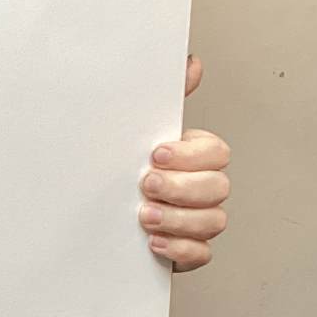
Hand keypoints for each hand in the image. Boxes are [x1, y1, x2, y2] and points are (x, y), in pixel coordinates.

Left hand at [140, 54, 229, 272]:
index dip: (191, 154)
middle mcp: (203, 188)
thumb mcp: (139, 130)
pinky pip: (201, 254)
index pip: (216, 152)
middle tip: (148, 185)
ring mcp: (199, 220)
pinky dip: (179, 249)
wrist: (99, 213)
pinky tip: (153, 242)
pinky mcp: (189, 250)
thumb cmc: (126, 168)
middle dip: (182, 187)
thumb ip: (164, 99)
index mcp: (196, 157)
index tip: (156, 154)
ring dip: (178, 219)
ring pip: (213, 221)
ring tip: (144, 216)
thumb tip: (189, 63)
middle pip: (218, 187)